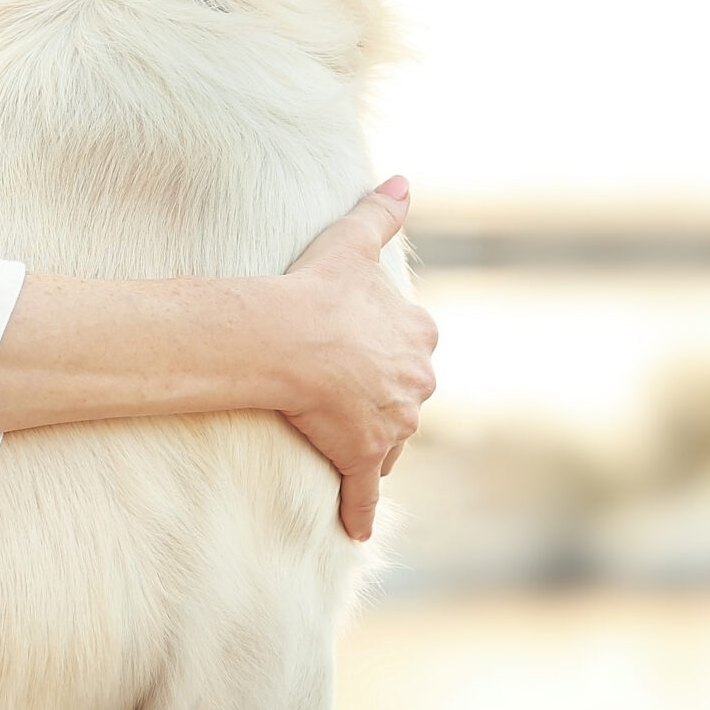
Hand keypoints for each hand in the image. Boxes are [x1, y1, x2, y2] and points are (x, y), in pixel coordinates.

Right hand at [277, 176, 436, 540]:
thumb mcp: (353, 244)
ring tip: (349, 452)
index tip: (373, 357)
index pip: (416, 351)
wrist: (290, 337)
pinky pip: (364, 494)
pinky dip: (360, 513)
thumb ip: (381, 211)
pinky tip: (357, 530)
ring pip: (390, 445)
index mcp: (418, 338)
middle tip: (355, 403)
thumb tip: (403, 179)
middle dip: (389, 404)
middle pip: (408, 400)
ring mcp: (392, 425)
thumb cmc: (319, 289)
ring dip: (373, 450)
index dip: (394, 355)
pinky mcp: (362, 457)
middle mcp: (416, 384)